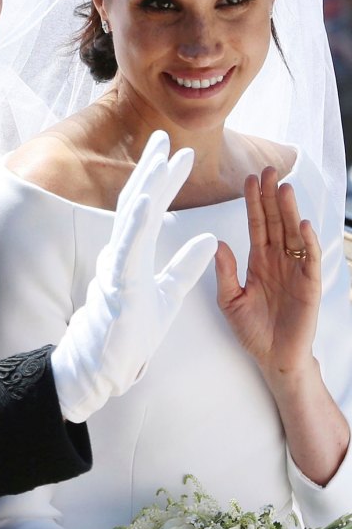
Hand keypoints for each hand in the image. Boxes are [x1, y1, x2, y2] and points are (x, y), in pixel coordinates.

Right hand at [51, 130, 216, 422]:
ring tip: (159, 157)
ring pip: (131, 218)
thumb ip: (186, 266)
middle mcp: (122, 253)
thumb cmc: (132, 332)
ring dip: (146, 186)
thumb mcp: (169, 294)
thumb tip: (212, 239)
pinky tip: (146, 199)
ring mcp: (117, 266)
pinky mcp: (118, 284)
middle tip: (163, 136)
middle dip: (150, 168)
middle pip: (136, 202)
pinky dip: (137, 222)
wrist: (108, 366)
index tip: (180, 154)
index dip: (164, 180)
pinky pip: (128, 248)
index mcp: (134, 253)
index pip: (150, 209)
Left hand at [215, 167, 320, 380]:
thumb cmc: (252, 330)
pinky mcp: (309, 284)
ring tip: (284, 188)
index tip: (248, 179)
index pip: (256, 224)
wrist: (274, 358)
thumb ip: (224, 273)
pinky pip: (309, 259)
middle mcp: (278, 259)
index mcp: (258, 260)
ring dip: (289, 211)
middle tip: (268, 169)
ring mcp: (295, 269)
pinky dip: (307, 241)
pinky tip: (302, 224)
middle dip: (271, 196)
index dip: (253, 202)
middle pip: (275, 221)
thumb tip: (217, 243)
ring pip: (292, 233)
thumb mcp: (230, 300)